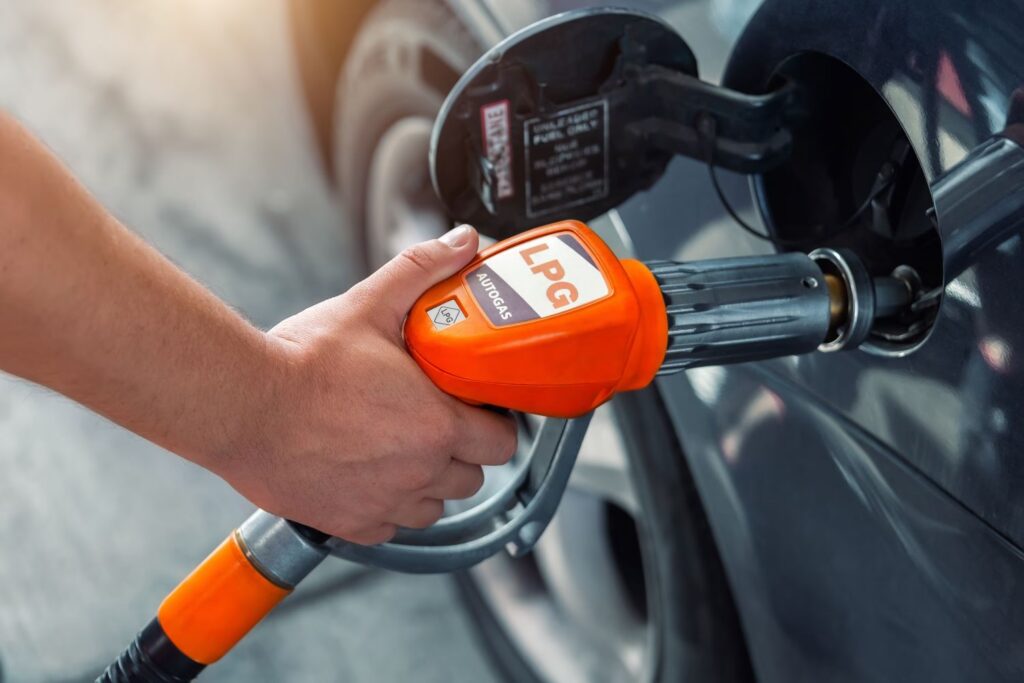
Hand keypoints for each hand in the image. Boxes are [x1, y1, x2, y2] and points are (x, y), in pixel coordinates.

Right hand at [219, 225, 516, 544]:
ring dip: (427, 482)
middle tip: (436, 422)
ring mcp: (384, 504)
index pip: (502, 442)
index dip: (494, 423)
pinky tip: (367, 474)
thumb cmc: (303, 361)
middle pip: (472, 477)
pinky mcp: (348, 523)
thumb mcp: (370, 305)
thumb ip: (423, 270)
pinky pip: (389, 528)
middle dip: (462, 451)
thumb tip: (463, 241)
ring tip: (401, 448)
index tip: (475, 407)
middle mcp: (419, 473)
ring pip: (433, 508)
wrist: (240, 405)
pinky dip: (386, 507)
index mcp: (437, 425)